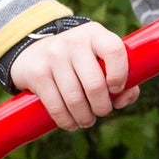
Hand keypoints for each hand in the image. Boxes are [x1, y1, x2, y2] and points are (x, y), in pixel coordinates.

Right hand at [9, 21, 140, 130]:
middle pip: (95, 84)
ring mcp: (53, 56)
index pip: (114, 51)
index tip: (116, 89)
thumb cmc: (80, 61)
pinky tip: (71, 123)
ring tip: (87, 121)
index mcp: (95, 34)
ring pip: (75, 99)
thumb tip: (122, 100)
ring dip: (85, 118)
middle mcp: (74, 41)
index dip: (120, 75)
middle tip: (101, 111)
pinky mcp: (38, 74)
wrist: (35, 51)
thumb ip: (124, 79)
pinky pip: (56, 106)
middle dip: (102, 107)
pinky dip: (66, 121)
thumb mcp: (101, 59)